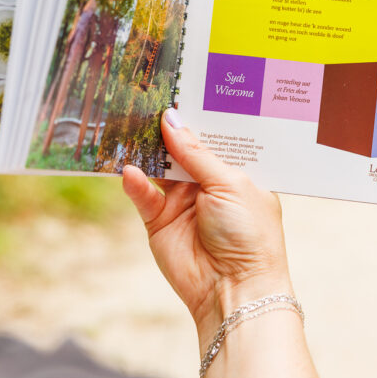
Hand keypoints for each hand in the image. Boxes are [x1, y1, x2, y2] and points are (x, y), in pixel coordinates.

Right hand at [122, 109, 292, 345]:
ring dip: (145, 150)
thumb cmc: (249, 234)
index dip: (197, 117)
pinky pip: (143, 196)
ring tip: (127, 124)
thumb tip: (170, 118)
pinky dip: (135, 182)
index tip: (177, 88)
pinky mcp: (158, 222)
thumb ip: (195, 152)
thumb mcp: (228, 183)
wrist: (234, 290)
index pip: (213, 138)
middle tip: (144, 97)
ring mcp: (182, 202)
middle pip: (181, 149)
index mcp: (235, 172)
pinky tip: (129, 169)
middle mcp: (208, 184)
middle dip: (165, 129)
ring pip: (158, 168)